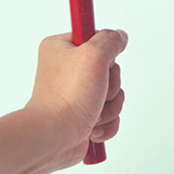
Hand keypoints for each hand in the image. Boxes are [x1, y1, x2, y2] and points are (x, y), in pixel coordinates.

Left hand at [25, 29, 127, 168]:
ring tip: (93, 113)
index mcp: (62, 48)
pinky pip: (110, 115)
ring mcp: (76, 93)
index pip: (96, 39)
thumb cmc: (68, 97)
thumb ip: (111, 40)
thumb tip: (119, 37)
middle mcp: (67, 69)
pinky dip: (106, 123)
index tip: (99, 63)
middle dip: (110, 86)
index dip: (105, 53)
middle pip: (110, 69)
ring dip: (110, 106)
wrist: (53, 137)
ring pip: (113, 94)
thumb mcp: (94, 55)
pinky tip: (92, 127)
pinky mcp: (83, 115)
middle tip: (96, 91)